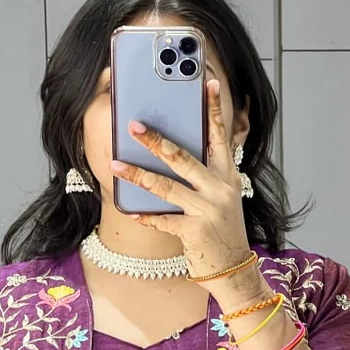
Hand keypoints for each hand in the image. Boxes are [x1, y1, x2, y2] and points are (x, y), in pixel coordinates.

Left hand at [109, 78, 253, 286]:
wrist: (233, 268)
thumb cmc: (221, 229)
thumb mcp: (222, 195)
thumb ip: (206, 172)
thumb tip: (175, 149)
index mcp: (227, 175)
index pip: (220, 135)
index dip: (213, 108)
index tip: (208, 81)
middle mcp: (219, 189)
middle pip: (182, 158)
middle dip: (155, 140)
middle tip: (133, 125)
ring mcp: (208, 210)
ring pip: (166, 187)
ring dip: (138, 175)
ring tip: (116, 164)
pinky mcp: (195, 232)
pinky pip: (163, 221)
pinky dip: (145, 216)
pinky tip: (129, 211)